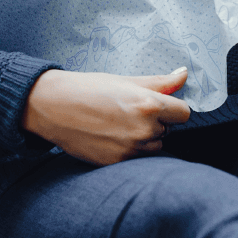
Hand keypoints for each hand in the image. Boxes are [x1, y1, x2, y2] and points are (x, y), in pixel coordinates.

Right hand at [22, 67, 189, 164]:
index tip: (158, 104)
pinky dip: (129, 148)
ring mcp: (132, 149)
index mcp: (148, 104)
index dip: (171, 107)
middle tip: (128, 110)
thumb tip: (184, 74)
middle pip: (168, 129)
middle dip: (155, 121)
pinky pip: (137, 157)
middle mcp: (144, 129)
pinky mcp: (120, 162)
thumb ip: (159, 81)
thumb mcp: (124, 80)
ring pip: (154, 145)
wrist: (53, 106)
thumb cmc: (88, 88)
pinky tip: (110, 135)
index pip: (184, 113)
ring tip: (117, 123)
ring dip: (144, 137)